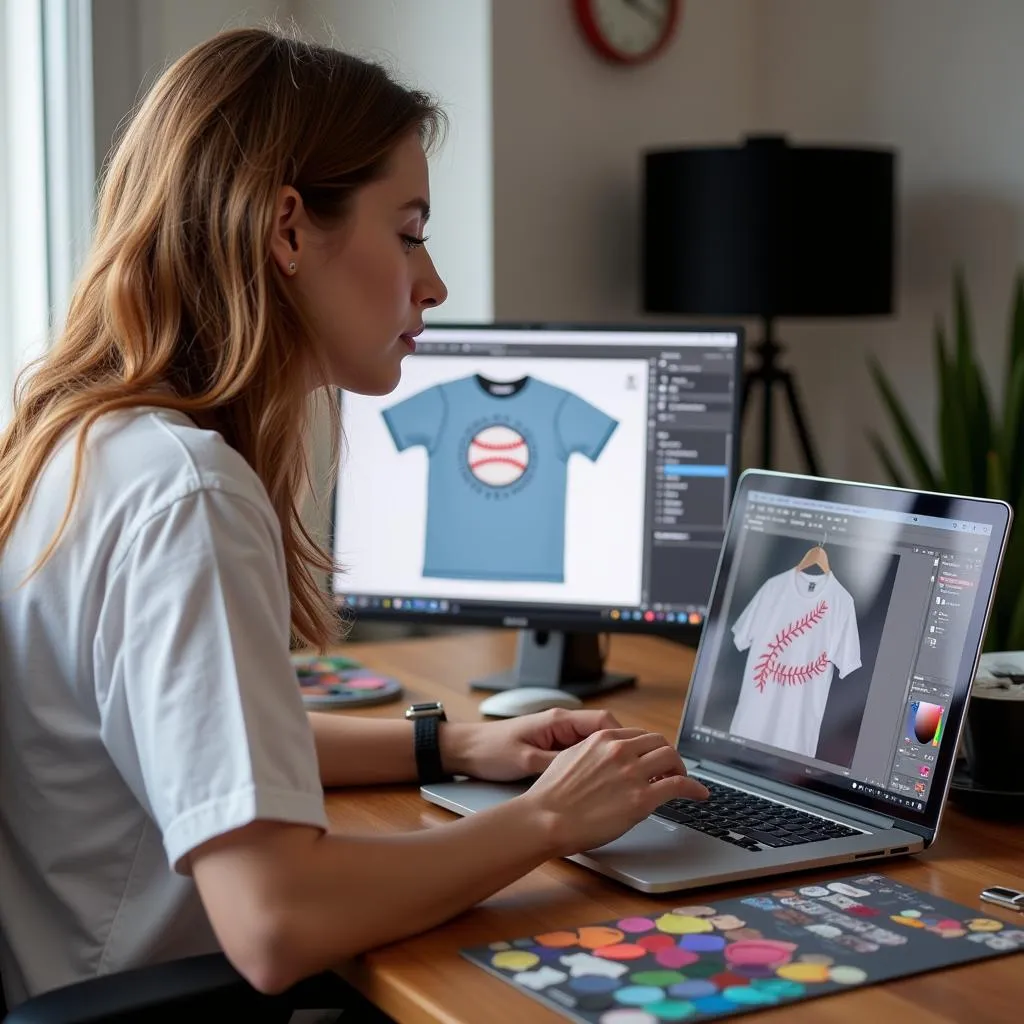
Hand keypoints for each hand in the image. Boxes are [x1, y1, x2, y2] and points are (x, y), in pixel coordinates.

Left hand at [443, 708, 630, 782]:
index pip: (603, 721)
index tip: (638, 756)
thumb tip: (586, 770)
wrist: (467, 750)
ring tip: (624, 776)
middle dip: (624, 748)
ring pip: (595, 742)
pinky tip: (599, 779)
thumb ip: (556, 762)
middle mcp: (560, 724)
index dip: (625, 738)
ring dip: (610, 756)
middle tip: (640, 768)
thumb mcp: (527, 761)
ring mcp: (556, 735)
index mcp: (558, 721)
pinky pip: (581, 751)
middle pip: (605, 730)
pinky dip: (594, 762)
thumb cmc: (492, 751)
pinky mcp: (550, 747)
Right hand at [518, 727, 709, 856]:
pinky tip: (699, 794)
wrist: (546, 818)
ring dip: (681, 769)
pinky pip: (679, 785)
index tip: (655, 758)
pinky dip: (694, 787)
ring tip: (681, 781)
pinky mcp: (641, 799)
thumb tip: (604, 756)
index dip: (651, 747)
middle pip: (660, 742)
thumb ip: (592, 752)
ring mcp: (632, 774)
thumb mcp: (569, 758)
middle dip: (668, 755)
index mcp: (602, 739)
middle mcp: (620, 751)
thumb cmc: (551, 795)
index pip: (640, 735)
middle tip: (670, 769)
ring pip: (672, 758)